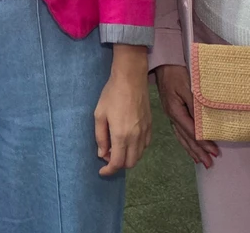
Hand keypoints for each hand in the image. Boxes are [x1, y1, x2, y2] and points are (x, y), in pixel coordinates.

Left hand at [93, 45, 152, 175]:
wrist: (131, 78)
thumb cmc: (112, 94)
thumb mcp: (99, 115)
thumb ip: (100, 137)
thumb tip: (102, 154)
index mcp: (121, 136)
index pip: (117, 163)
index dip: (109, 170)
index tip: (102, 171)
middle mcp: (136, 137)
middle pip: (130, 163)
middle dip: (118, 164)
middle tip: (108, 155)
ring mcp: (145, 132)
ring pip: (138, 156)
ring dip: (128, 157)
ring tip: (116, 147)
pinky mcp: (150, 126)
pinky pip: (145, 146)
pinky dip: (136, 149)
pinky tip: (128, 140)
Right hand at [154, 64, 219, 167]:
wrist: (163, 63)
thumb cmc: (176, 72)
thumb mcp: (187, 86)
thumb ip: (195, 104)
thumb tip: (203, 123)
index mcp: (176, 111)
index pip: (191, 131)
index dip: (203, 143)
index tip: (214, 152)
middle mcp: (172, 115)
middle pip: (186, 138)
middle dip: (198, 152)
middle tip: (209, 164)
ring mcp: (171, 114)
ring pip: (182, 136)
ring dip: (192, 150)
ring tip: (200, 162)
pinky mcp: (172, 111)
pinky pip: (179, 131)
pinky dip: (185, 141)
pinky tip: (189, 146)